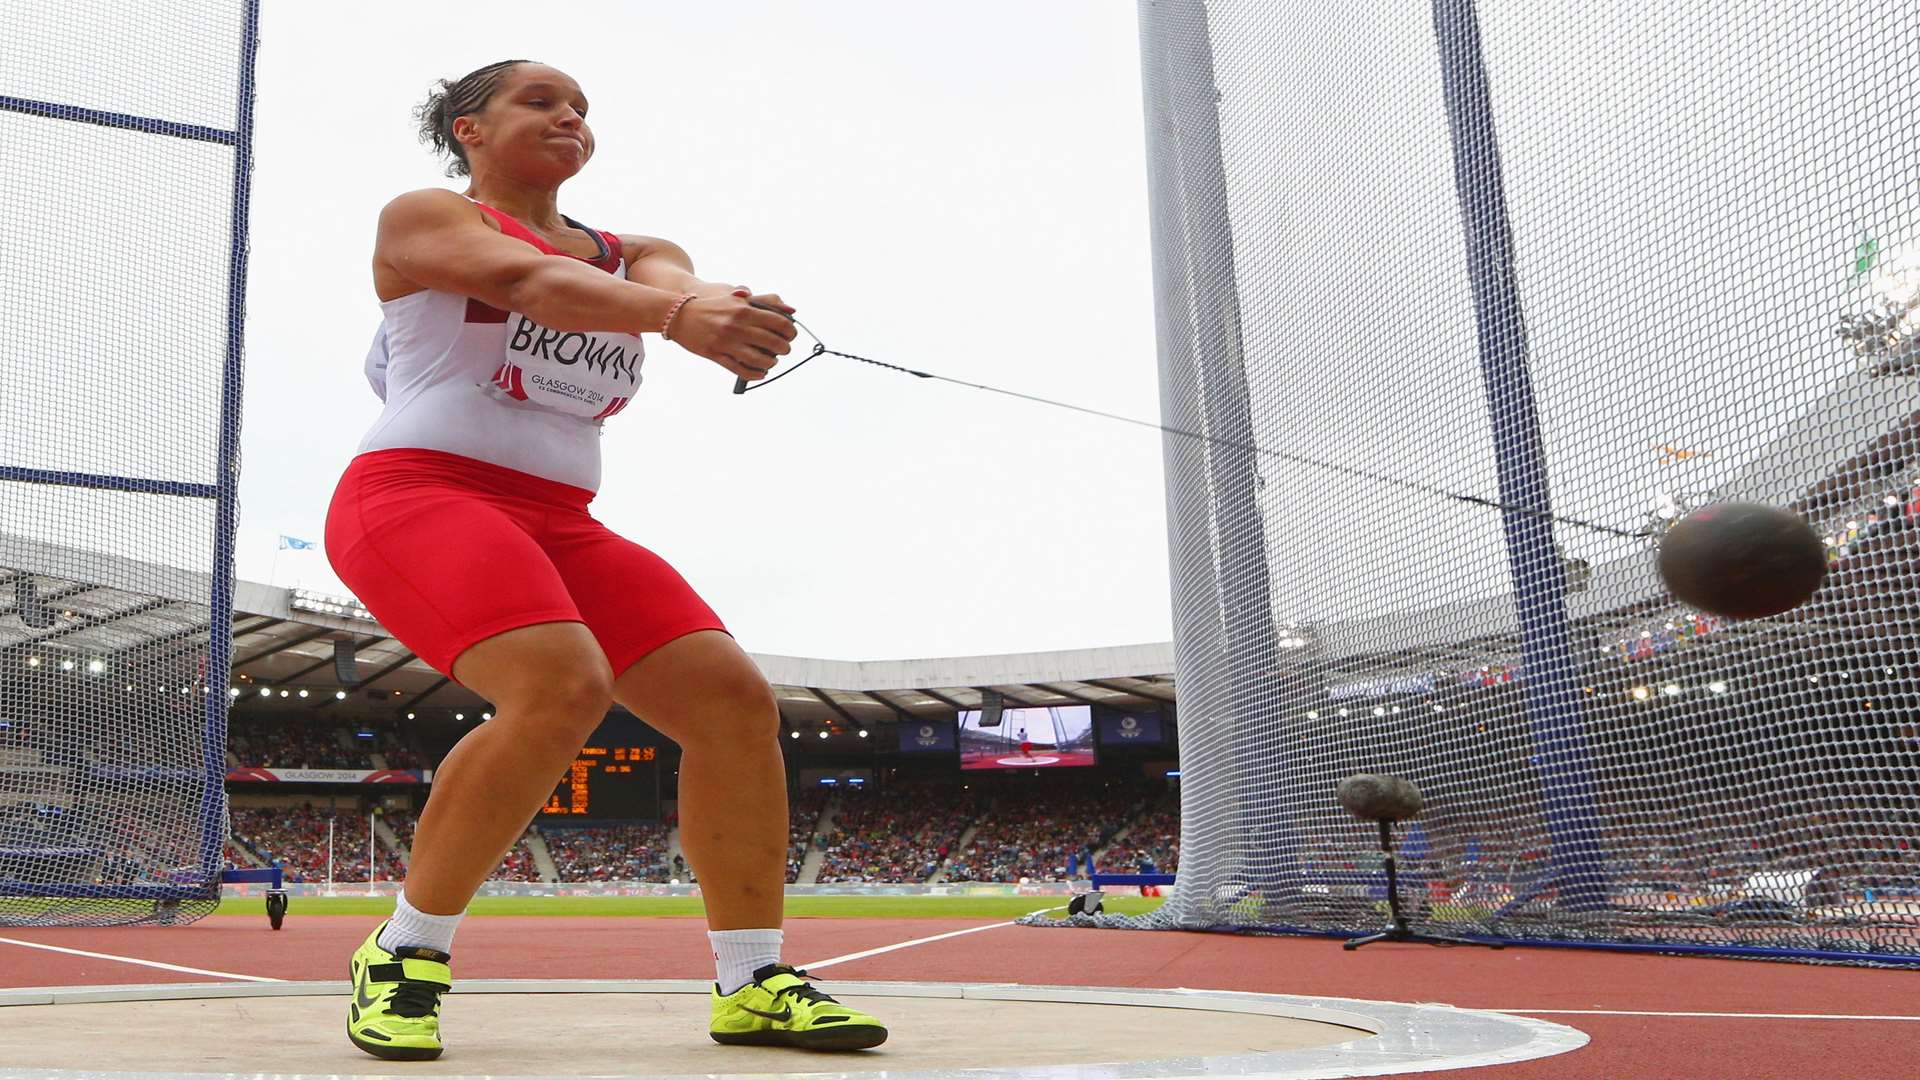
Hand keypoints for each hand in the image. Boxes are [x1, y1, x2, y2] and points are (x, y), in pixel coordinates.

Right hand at [667, 291, 797, 381]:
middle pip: (773, 343)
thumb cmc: (712, 305)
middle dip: (784, 349)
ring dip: (771, 363)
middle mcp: (736, 326)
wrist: (679, 314)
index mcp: (743, 310)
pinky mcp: (715, 355)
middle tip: (784, 349)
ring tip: (772, 361)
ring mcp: (725, 342)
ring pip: (759, 360)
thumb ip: (764, 301)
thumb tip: (791, 310)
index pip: (779, 323)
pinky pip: (740, 370)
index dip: (790, 332)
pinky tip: (761, 372)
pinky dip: (755, 374)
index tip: (791, 335)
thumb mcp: (737, 298)